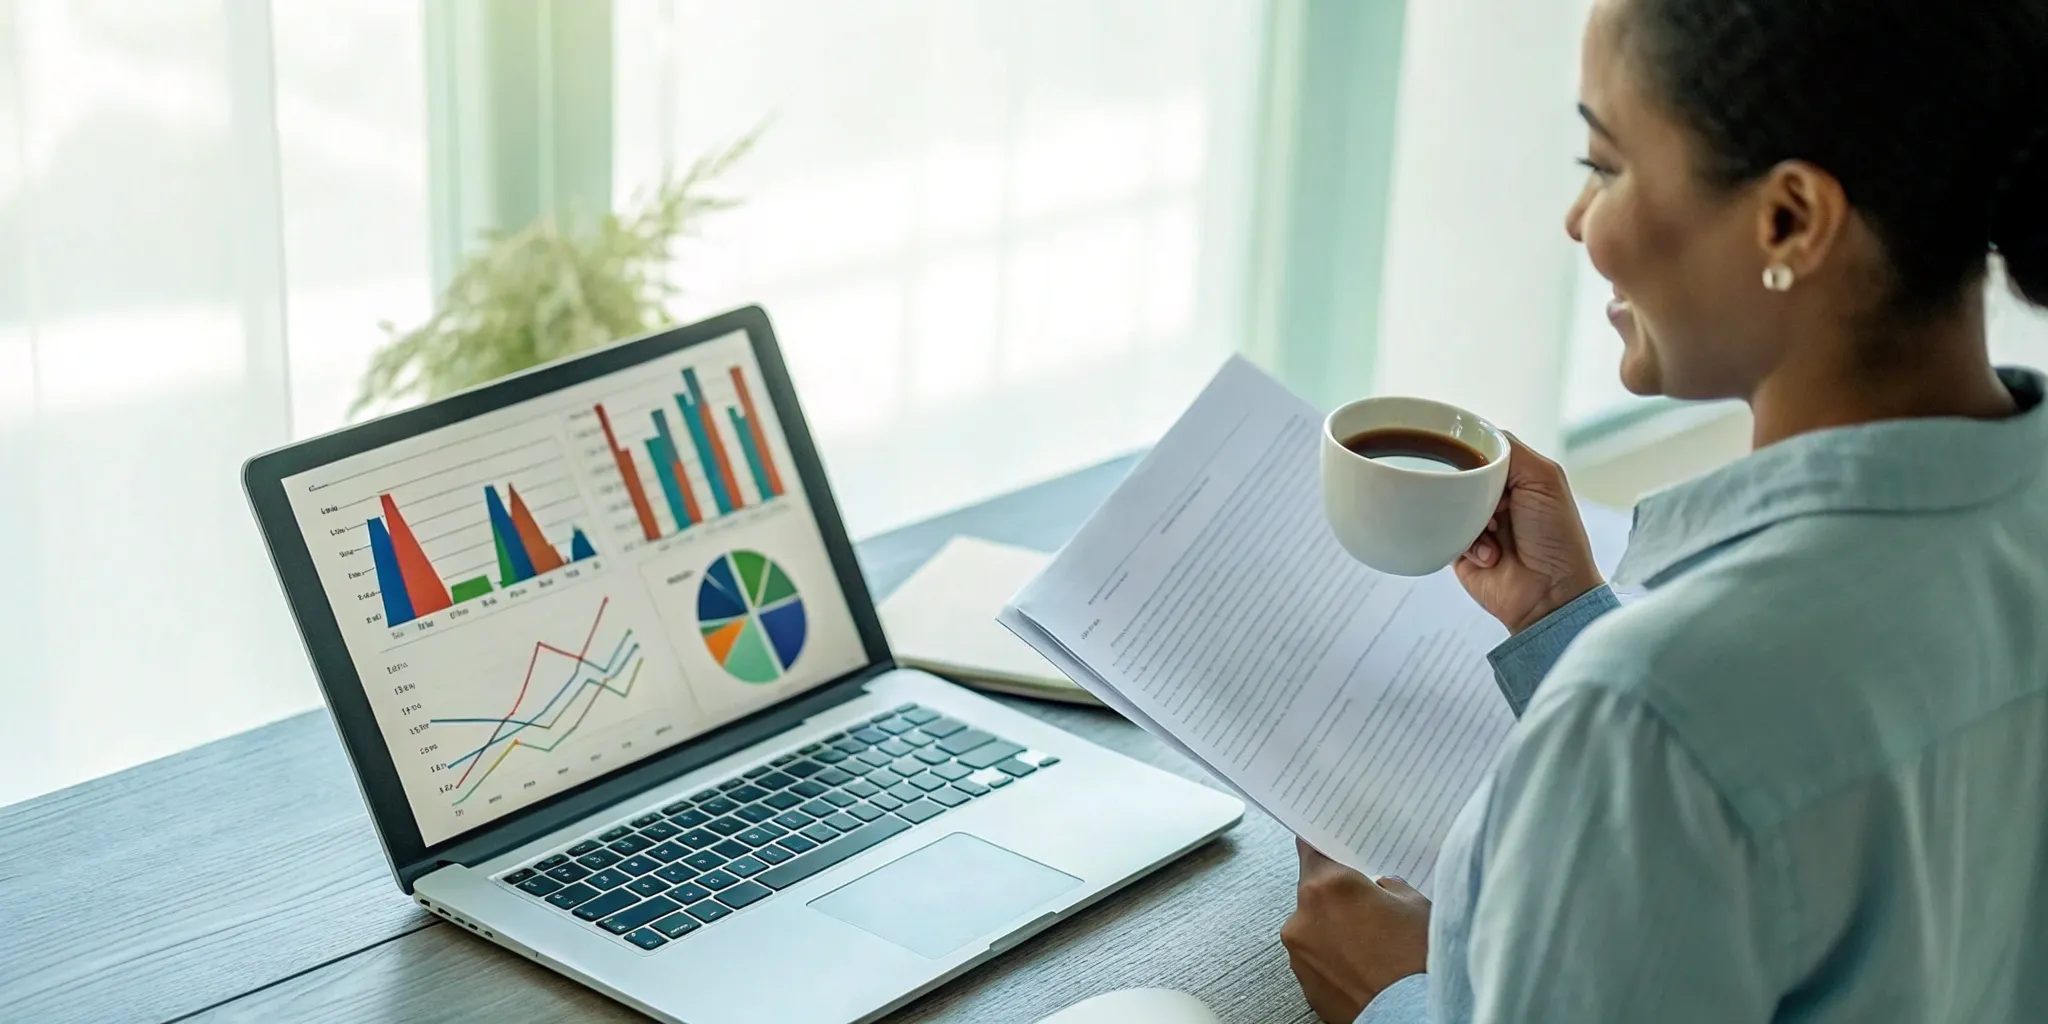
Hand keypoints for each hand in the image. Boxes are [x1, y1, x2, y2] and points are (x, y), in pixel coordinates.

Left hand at [1282, 839, 1430, 1023]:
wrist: (1412, 1016)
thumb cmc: (1416, 966)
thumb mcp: (1416, 906)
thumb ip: (1388, 886)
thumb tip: (1379, 887)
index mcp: (1328, 886)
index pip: (1311, 848)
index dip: (1324, 847)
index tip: (1328, 846)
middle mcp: (1303, 917)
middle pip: (1314, 891)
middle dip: (1338, 895)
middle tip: (1370, 905)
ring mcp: (1299, 953)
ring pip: (1314, 926)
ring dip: (1335, 928)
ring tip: (1373, 943)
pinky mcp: (1303, 982)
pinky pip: (1316, 956)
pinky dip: (1334, 956)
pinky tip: (1364, 963)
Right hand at [1454, 434, 1604, 633]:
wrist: (1549, 595)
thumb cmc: (1557, 538)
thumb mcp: (1543, 479)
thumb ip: (1511, 450)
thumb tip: (1476, 437)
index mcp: (1519, 477)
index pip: (1483, 451)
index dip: (1471, 450)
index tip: (1456, 450)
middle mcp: (1497, 498)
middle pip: (1460, 475)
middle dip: (1467, 487)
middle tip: (1487, 502)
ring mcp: (1477, 524)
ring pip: (1447, 504)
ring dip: (1471, 519)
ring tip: (1494, 533)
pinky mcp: (1460, 549)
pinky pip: (1443, 534)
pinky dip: (1466, 543)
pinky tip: (1490, 556)